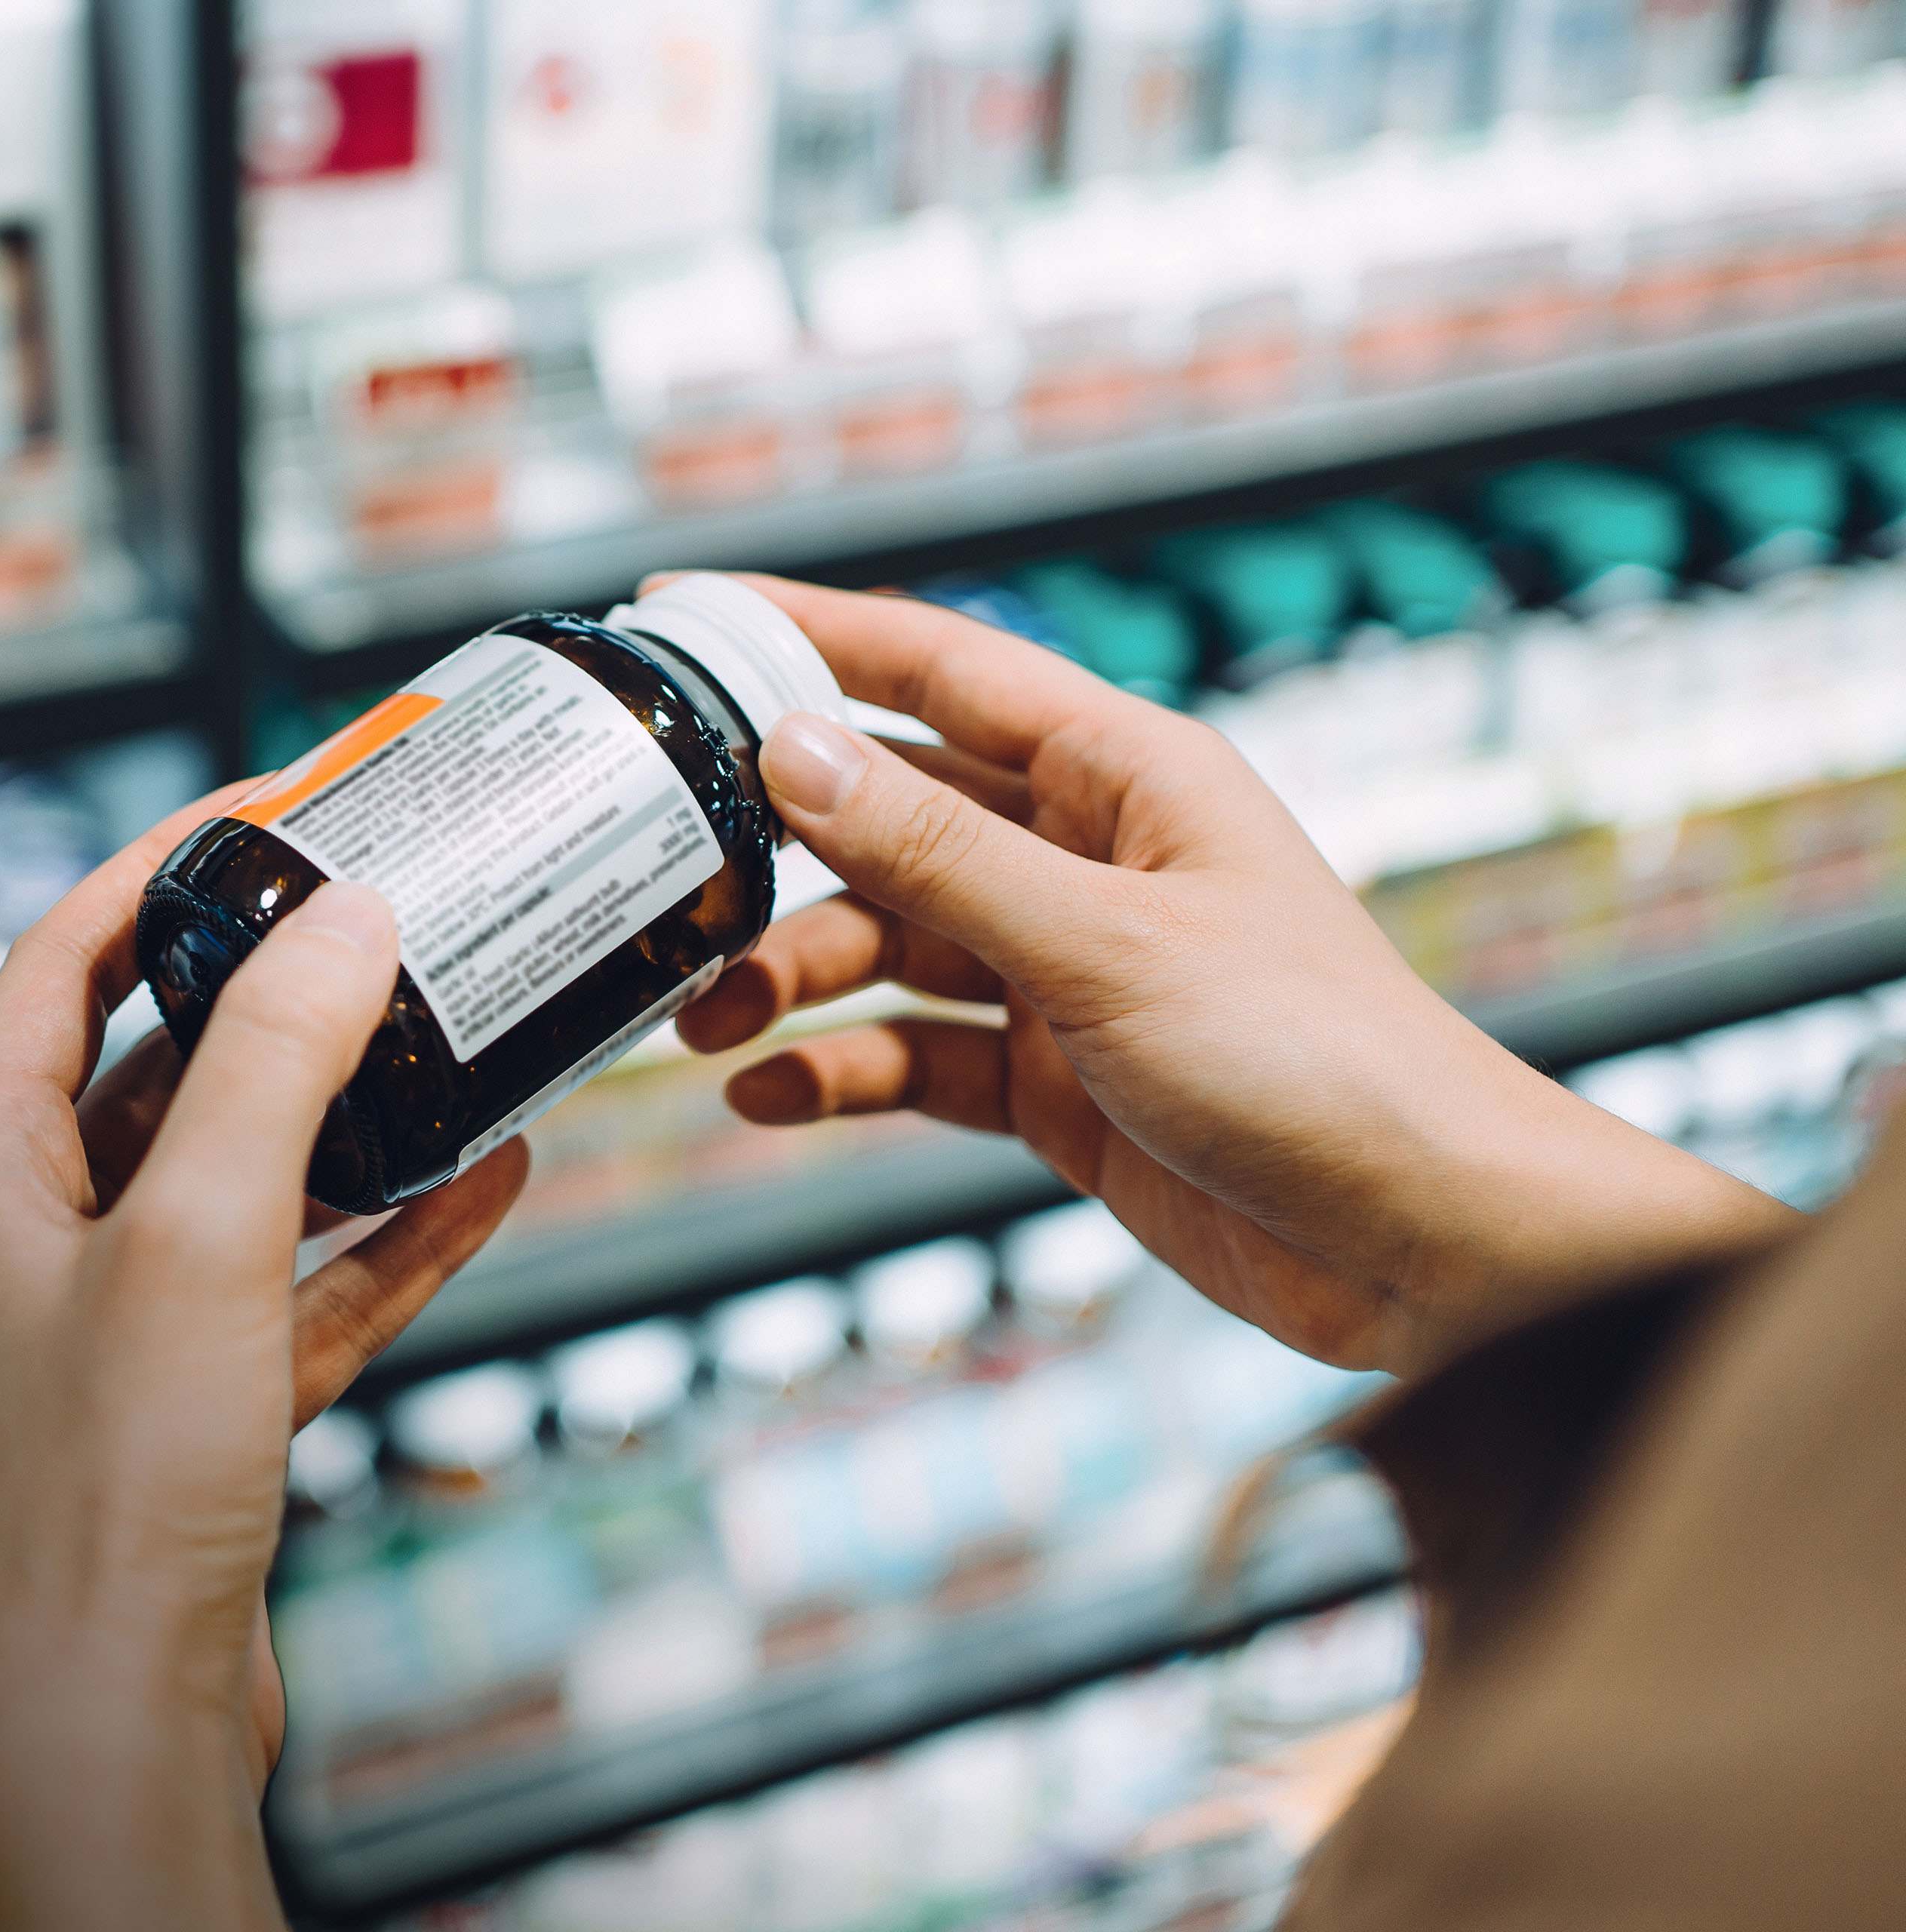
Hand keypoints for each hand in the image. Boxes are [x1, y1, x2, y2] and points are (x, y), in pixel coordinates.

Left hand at [0, 794, 527, 1931]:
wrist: (119, 1712)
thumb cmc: (108, 1479)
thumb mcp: (198, 1234)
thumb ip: (275, 1067)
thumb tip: (346, 920)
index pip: (57, 966)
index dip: (153, 876)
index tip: (258, 814)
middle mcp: (35, 1235)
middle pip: (158, 1066)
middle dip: (270, 991)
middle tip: (377, 915)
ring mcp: (120, 1324)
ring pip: (244, 1176)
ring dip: (348, 1111)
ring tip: (454, 1033)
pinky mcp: (200, 1406)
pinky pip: (305, 1284)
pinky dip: (389, 1235)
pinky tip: (490, 1178)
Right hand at [673, 575, 1800, 1376]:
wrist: (1428, 1246)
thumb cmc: (1319, 1062)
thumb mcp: (1104, 945)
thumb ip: (940, 855)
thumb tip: (794, 753)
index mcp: (1126, 775)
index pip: (938, 669)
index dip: (808, 638)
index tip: (683, 620)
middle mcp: (1089, 859)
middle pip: (891, 818)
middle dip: (778, 855)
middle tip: (669, 889)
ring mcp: (1067, 973)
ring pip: (890, 946)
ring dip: (795, 981)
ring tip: (708, 1026)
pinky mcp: (1055, 1082)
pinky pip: (916, 1055)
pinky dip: (843, 1072)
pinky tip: (776, 1093)